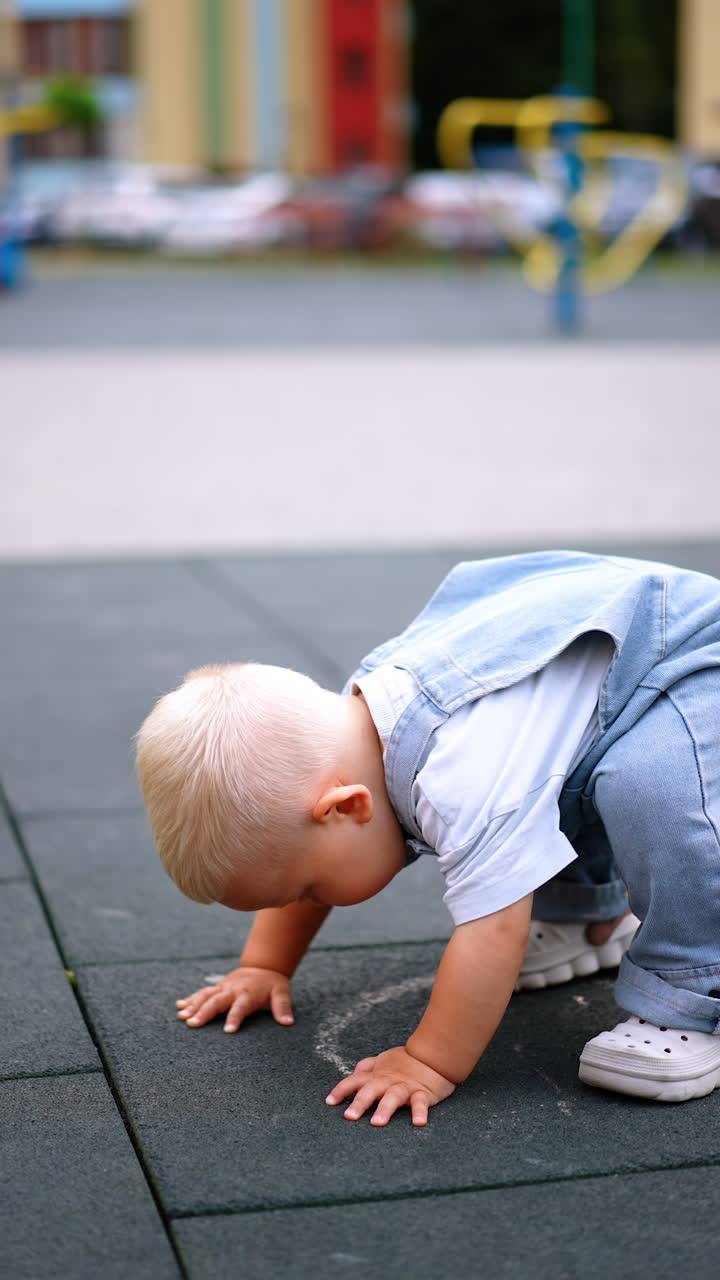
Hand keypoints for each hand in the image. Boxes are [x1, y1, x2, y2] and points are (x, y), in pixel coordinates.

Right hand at [176, 966, 293, 1032]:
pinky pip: (202, 992)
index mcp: (248, 994)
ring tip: (182, 1017)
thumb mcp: (281, 993)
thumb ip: (283, 1007)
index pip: (240, 1008)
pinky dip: (190, 999)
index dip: (234, 1018)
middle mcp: (233, 990)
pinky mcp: (218, 987)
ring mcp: (223, 987)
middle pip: (217, 1001)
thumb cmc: (272, 984)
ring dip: (193, 1005)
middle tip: (193, 1025)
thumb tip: (288, 1022)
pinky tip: (179, 1006)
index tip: (228, 1031)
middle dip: (205, 1013)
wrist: (263, 966)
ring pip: (206, 996)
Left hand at [325, 1046, 455, 1126]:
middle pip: (371, 1090)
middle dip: (359, 1103)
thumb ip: (368, 1066)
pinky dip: (419, 1112)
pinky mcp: (423, 1093)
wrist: (434, 1053)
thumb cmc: (407, 1060)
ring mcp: (405, 1087)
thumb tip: (353, 1074)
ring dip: (385, 1109)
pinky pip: (421, 1103)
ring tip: (377, 1123)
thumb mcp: (384, 1060)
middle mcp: (388, 1081)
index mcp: (377, 1075)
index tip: (329, 1102)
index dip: (341, 1090)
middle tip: (349, 1117)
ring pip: (393, 1097)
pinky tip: (418, 1123)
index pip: (354, 1081)